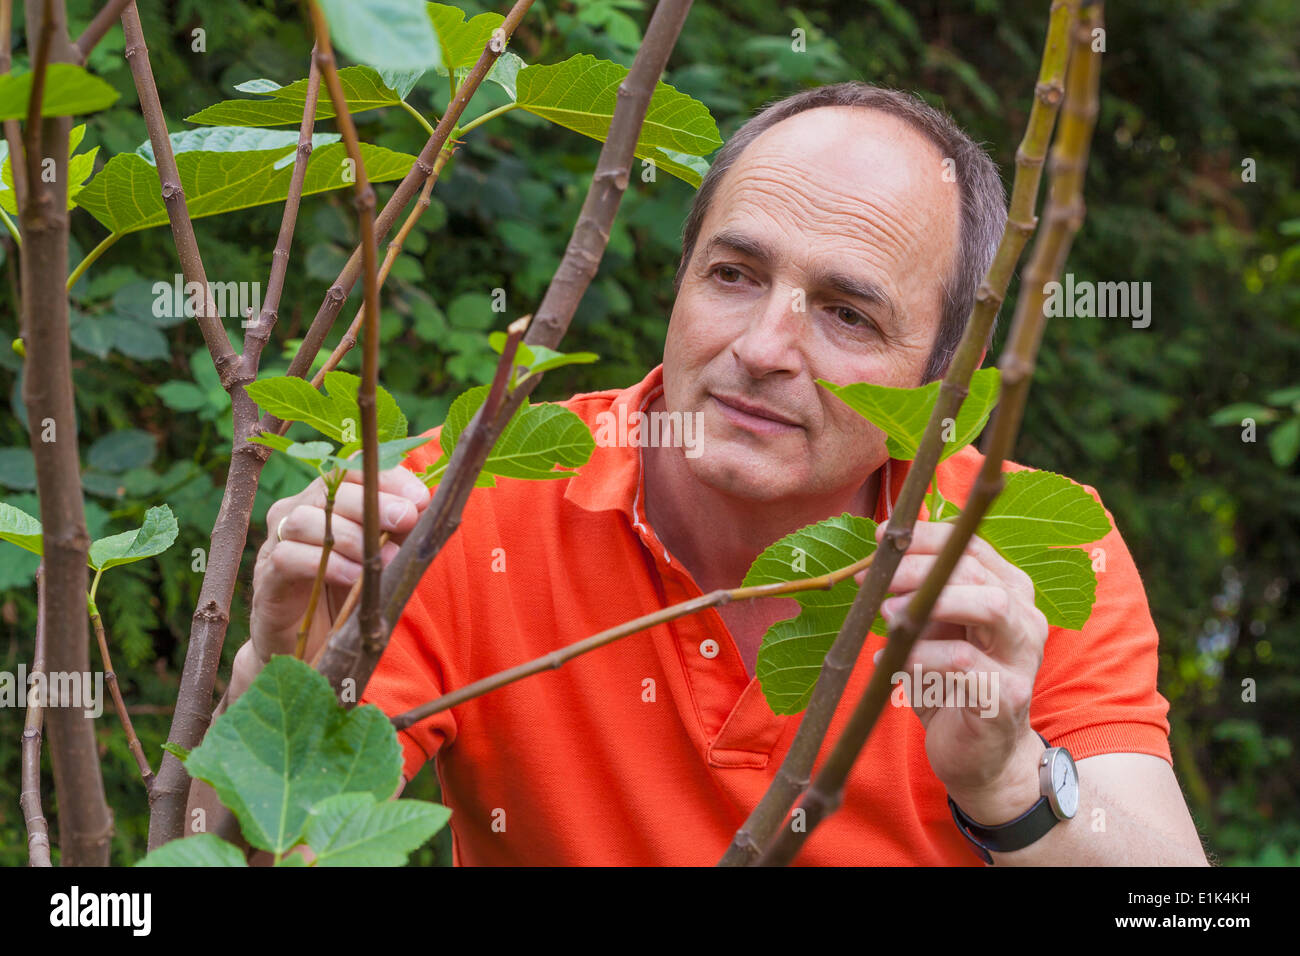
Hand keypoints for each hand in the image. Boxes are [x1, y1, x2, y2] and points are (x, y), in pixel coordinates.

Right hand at [249, 465, 431, 667]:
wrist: (315, 647)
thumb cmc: (352, 594)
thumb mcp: (383, 557)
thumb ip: (400, 531)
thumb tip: (425, 505)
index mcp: (328, 499)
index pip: (353, 470)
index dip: (387, 478)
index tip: (420, 498)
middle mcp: (298, 509)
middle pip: (330, 489)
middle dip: (373, 502)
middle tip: (405, 519)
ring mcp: (277, 540)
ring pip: (306, 519)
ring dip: (352, 536)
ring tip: (384, 559)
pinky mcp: (266, 575)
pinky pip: (289, 557)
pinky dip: (328, 565)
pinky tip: (354, 578)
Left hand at [864, 520, 1048, 819]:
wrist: (980, 755)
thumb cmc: (951, 682)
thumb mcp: (935, 630)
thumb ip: (922, 592)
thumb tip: (883, 551)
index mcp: (1009, 593)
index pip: (973, 547)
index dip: (927, 538)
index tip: (882, 539)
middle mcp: (1025, 619)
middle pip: (978, 573)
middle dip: (920, 570)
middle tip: (875, 580)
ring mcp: (1022, 657)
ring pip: (991, 608)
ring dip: (930, 605)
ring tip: (887, 614)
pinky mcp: (1007, 696)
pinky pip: (965, 663)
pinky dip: (923, 657)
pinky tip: (892, 662)